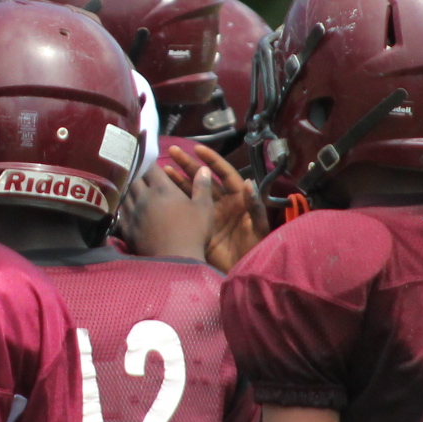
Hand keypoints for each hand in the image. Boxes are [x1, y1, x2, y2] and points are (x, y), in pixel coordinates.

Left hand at [123, 163, 214, 260]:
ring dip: (128, 190)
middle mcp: (143, 197)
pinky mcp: (126, 228)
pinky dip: (123, 207)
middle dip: (137, 175)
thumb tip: (203, 169)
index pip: (150, 168)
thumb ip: (202, 186)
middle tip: (141, 175)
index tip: (150, 162)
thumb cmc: (192, 233)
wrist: (174, 260)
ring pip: (125, 194)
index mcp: (162, 189)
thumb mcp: (204, 208)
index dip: (149, 163)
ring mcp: (132, 213)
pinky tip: (126, 209)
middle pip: (134, 179)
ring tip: (132, 190)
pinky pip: (120, 212)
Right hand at [155, 141, 267, 270]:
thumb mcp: (259, 228)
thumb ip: (255, 206)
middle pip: (204, 179)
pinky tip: (163, 190)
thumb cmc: (256, 249)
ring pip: (192, 191)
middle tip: (172, 151)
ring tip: (164, 168)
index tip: (197, 149)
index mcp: (238, 199)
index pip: (224, 174)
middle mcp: (222, 203)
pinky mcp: (198, 226)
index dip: (212, 161)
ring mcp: (209, 214)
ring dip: (178, 179)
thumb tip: (248, 183)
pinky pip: (186, 208)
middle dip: (189, 164)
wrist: (243, 272)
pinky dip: (175, 198)